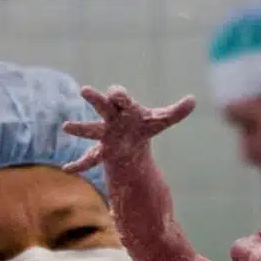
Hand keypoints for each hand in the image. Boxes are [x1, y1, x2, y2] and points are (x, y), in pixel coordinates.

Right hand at [61, 85, 194, 173]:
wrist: (131, 139)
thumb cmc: (143, 125)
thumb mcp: (160, 120)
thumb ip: (176, 112)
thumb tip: (193, 100)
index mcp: (124, 108)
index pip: (119, 96)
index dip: (119, 95)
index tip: (119, 96)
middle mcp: (111, 118)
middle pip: (102, 106)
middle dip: (95, 99)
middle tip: (85, 90)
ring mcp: (104, 135)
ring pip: (91, 130)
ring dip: (80, 128)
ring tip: (66, 127)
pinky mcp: (101, 151)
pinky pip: (88, 158)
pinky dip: (79, 165)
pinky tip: (68, 170)